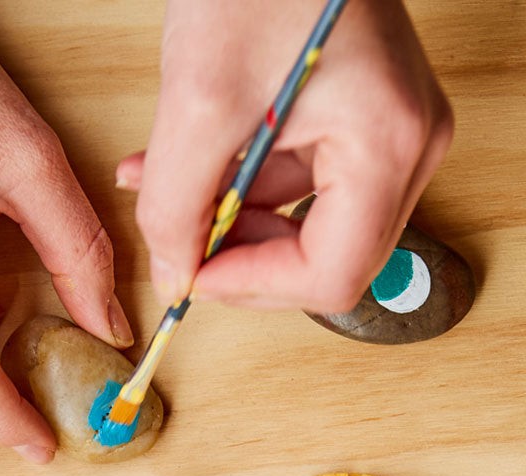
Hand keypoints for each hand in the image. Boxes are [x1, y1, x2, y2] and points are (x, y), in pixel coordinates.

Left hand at [117, 0, 453, 311]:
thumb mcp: (198, 103)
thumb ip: (178, 205)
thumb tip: (173, 274)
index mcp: (388, 147)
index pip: (330, 276)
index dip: (251, 287)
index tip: (190, 274)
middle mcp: (404, 146)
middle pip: (323, 256)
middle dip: (238, 254)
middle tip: (175, 238)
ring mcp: (384, 131)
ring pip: (300, 220)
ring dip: (222, 216)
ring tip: (154, 185)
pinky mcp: (354, 115)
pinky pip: (294, 176)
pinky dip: (231, 180)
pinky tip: (172, 165)